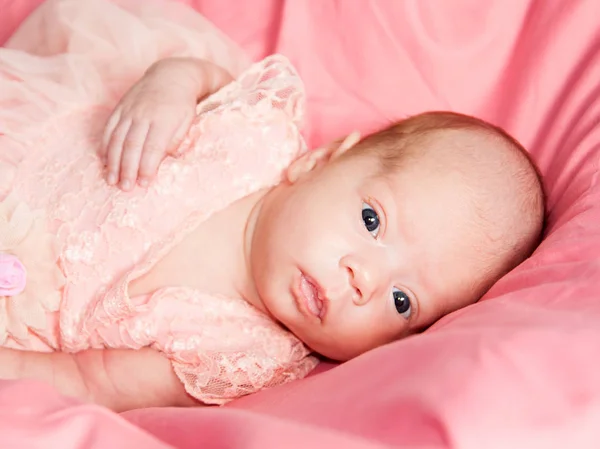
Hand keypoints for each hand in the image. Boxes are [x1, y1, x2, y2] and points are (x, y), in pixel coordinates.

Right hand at [101, 58, 231, 190]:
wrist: (171, 75)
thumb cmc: (183, 105)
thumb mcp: (187, 122)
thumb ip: (174, 141)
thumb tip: (160, 161)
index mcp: (163, 120)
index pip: (153, 148)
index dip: (147, 167)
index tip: (144, 184)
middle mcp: (143, 114)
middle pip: (132, 146)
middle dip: (127, 169)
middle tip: (125, 188)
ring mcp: (129, 110)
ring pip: (117, 139)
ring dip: (113, 162)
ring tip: (111, 180)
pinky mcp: (120, 108)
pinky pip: (109, 129)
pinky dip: (106, 146)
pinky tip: (105, 162)